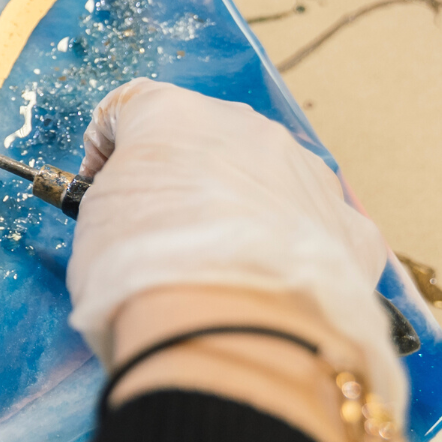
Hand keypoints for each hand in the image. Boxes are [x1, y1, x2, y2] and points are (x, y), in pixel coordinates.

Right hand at [67, 80, 405, 441]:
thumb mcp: (91, 224)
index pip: (131, 107)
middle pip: (207, 141)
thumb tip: (131, 211)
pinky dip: (289, 253)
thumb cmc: (144, 273)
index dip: (108, 146)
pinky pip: (312, 231)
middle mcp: (247, 130)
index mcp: (172, 116)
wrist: (225, 334)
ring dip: (239, 212)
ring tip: (213, 270)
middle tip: (157, 232)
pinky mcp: (349, 229)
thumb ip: (114, 196)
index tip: (100, 183)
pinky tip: (264, 288)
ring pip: (267, 182)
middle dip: (182, 178)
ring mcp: (307, 176)